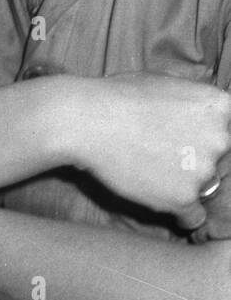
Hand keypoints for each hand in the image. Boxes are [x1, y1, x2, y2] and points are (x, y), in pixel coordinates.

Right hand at [72, 73, 230, 229]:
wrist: (84, 119)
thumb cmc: (115, 96)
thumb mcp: (165, 83)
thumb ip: (191, 103)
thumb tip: (198, 116)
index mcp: (219, 107)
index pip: (227, 131)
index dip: (206, 138)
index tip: (190, 142)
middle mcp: (220, 138)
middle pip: (220, 159)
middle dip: (197, 159)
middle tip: (164, 155)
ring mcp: (203, 170)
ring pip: (206, 187)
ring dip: (184, 183)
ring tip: (151, 172)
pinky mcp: (183, 198)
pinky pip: (193, 216)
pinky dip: (180, 213)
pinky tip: (160, 199)